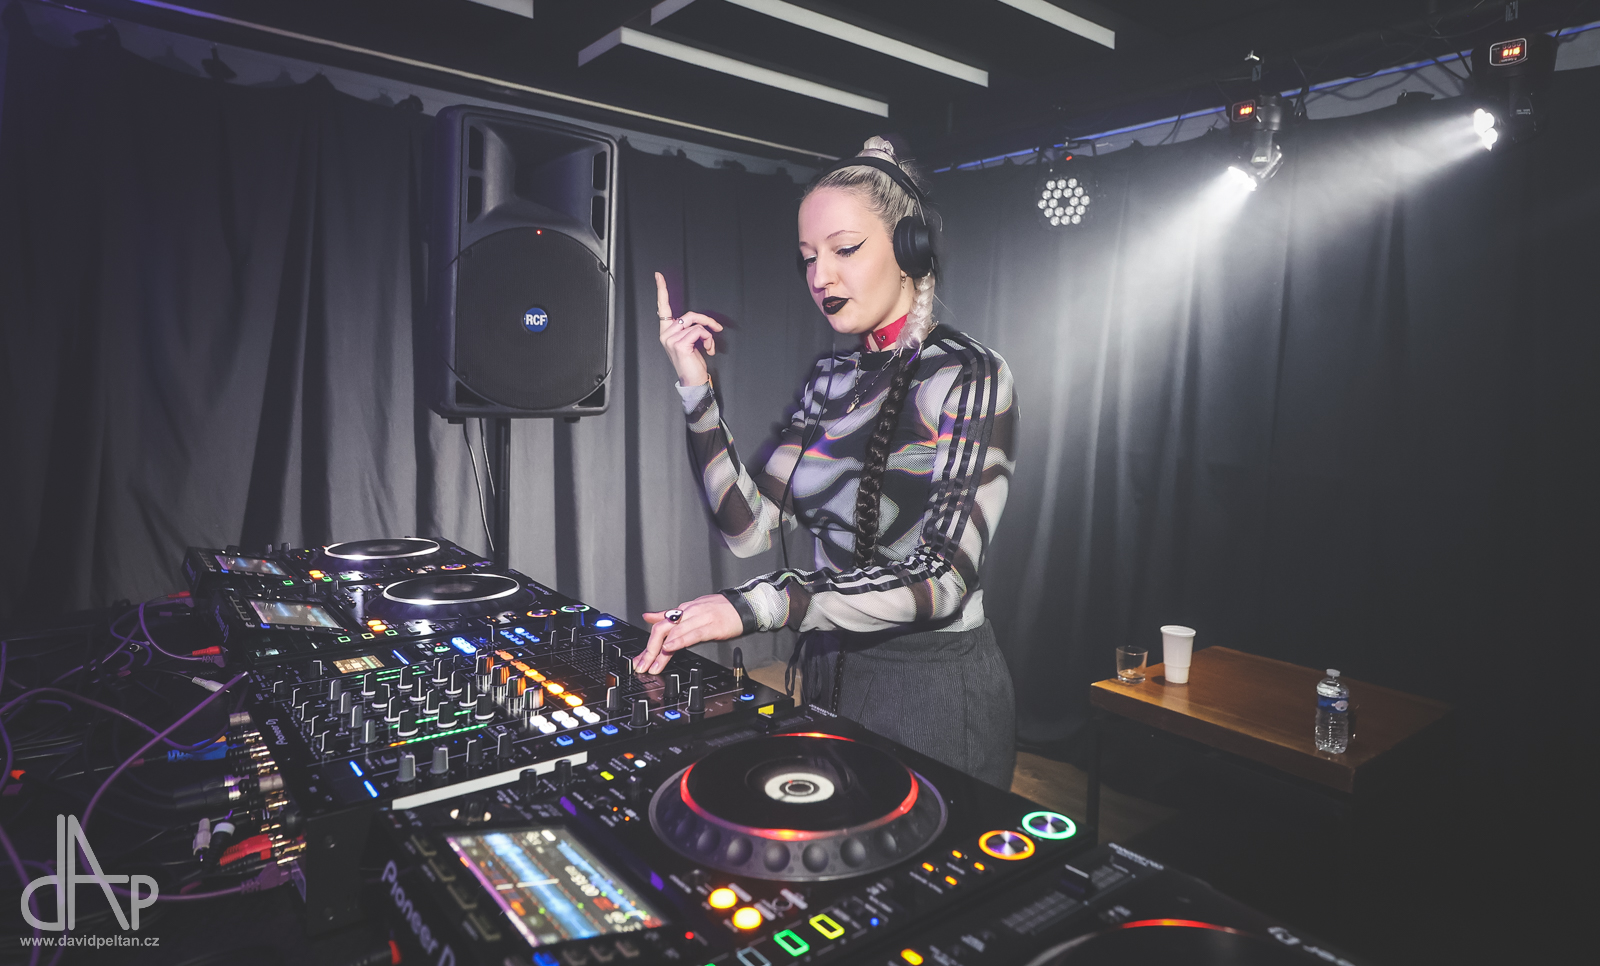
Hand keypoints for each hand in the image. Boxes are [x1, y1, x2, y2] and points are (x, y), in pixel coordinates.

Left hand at [634, 594, 742, 674]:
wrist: (743, 605)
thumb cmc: (719, 609)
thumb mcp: (691, 609)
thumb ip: (668, 615)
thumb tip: (648, 617)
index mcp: (682, 611)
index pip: (659, 627)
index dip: (648, 646)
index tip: (640, 660)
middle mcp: (687, 613)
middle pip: (662, 629)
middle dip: (650, 649)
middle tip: (642, 665)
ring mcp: (699, 619)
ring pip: (674, 633)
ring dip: (660, 650)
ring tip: (652, 664)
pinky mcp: (711, 626)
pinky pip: (692, 634)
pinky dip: (679, 641)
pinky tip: (671, 647)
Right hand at [656, 272, 722, 386]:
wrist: (693, 381)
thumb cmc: (692, 362)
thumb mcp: (690, 341)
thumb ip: (689, 328)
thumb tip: (698, 321)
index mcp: (666, 331)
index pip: (662, 307)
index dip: (661, 290)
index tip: (658, 275)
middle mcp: (665, 334)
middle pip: (689, 315)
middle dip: (707, 321)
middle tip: (717, 328)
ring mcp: (671, 339)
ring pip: (695, 322)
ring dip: (708, 333)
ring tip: (709, 345)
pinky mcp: (679, 345)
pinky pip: (699, 331)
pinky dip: (708, 339)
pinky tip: (708, 350)